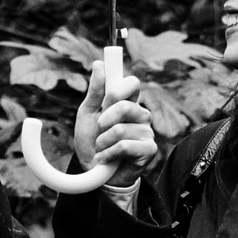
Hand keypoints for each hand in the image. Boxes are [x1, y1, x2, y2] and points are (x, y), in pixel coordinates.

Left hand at [72, 56, 157, 187]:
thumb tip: (99, 64)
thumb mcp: (87, 114)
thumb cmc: (91, 142)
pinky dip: (108, 153)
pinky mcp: (149, 150)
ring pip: (121, 129)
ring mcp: (147, 132)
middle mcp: (140, 115)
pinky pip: (125, 145)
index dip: (118, 87)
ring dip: (102, 141)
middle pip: (126, 105)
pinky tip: (106, 159)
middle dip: (104, 119)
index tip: (106, 95)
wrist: (93, 173)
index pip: (132, 84)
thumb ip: (95, 91)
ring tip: (101, 148)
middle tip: (99, 129)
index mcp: (127, 103)